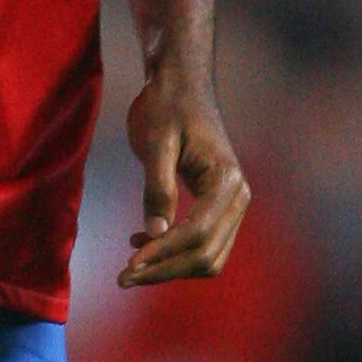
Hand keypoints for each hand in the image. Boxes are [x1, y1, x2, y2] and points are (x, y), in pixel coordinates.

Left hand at [118, 75, 249, 286]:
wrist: (181, 84)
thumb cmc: (168, 105)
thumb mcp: (156, 141)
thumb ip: (157, 187)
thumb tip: (154, 233)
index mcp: (226, 180)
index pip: (198, 233)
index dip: (163, 253)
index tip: (128, 266)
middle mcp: (238, 197)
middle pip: (206, 254)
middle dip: (165, 270)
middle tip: (123, 278)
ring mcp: (231, 204)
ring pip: (207, 257)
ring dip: (170, 267)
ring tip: (130, 266)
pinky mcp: (218, 207)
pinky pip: (202, 244)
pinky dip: (174, 254)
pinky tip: (140, 244)